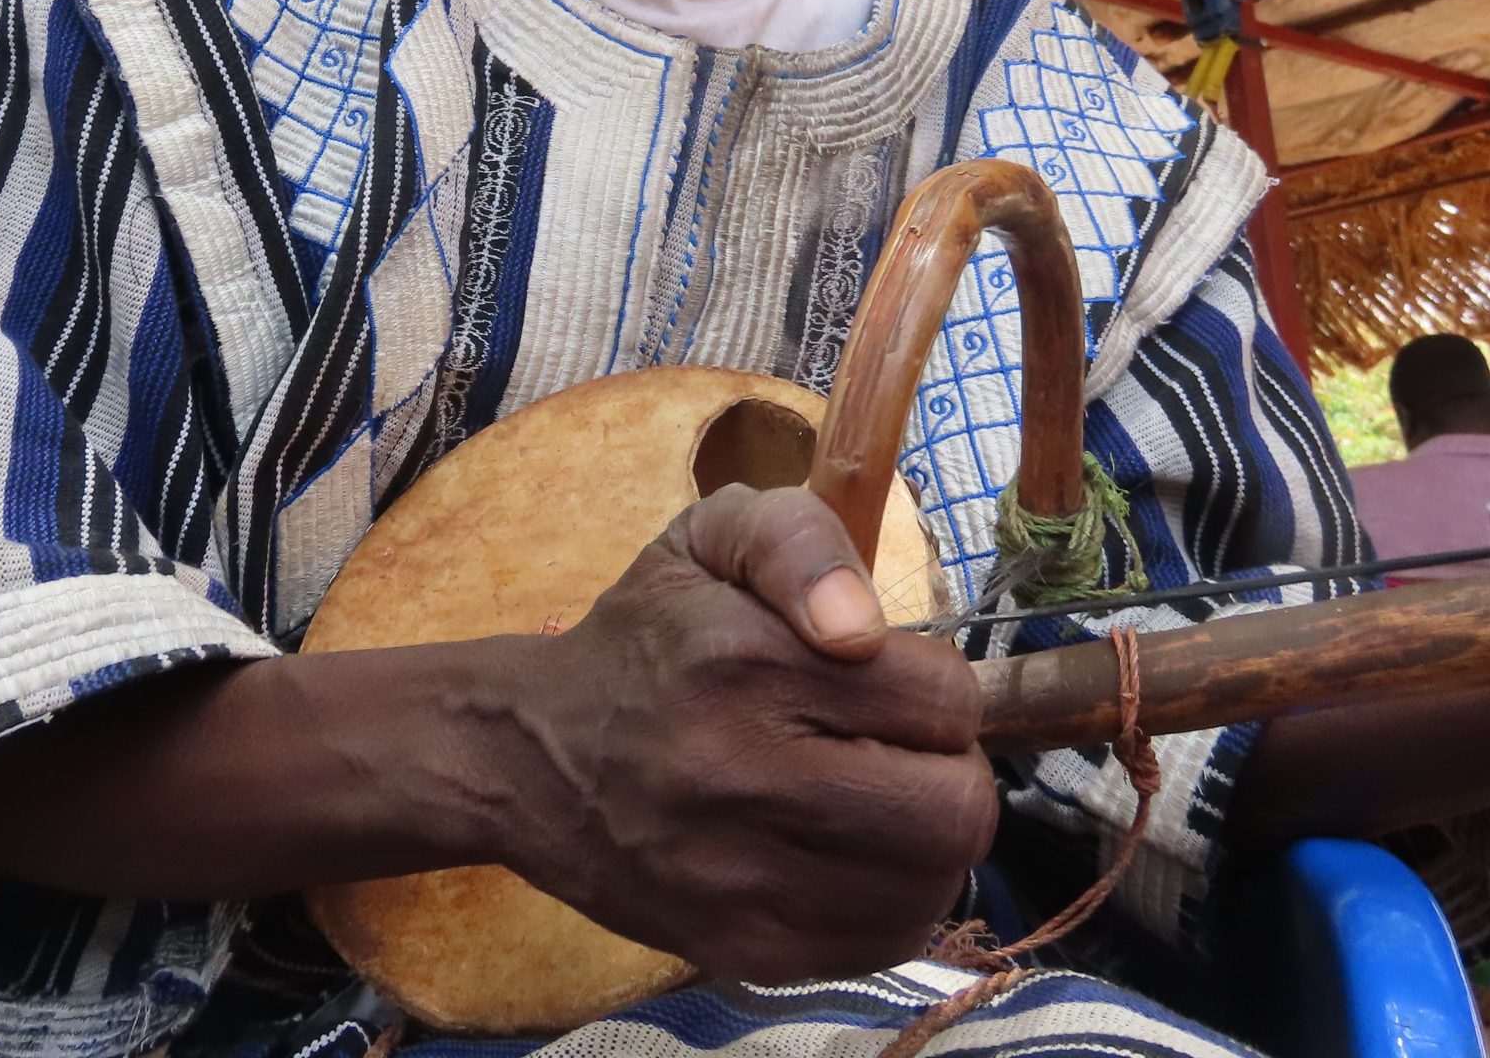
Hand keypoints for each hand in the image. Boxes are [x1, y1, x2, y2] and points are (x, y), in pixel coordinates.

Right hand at [494, 485, 997, 983]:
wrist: (535, 760)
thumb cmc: (647, 640)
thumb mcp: (709, 538)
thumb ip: (799, 541)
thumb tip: (859, 628)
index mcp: (744, 663)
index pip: (943, 701)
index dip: (935, 687)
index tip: (888, 682)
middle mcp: (741, 777)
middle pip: (954, 813)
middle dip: (950, 772)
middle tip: (900, 750)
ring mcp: (741, 881)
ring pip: (930, 885)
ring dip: (927, 840)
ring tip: (876, 802)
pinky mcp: (743, 950)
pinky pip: (884, 941)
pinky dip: (891, 897)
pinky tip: (846, 855)